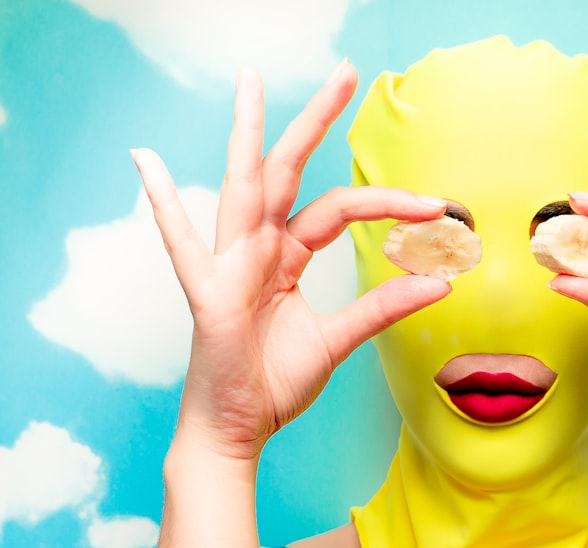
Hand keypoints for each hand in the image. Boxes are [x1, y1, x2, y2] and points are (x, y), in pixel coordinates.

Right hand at [133, 63, 450, 460]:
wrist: (237, 430)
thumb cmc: (273, 382)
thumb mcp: (338, 340)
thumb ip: (382, 307)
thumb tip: (438, 282)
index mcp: (284, 257)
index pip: (339, 208)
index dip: (388, 202)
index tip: (436, 206)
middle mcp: (255, 250)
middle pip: (287, 172)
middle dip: (315, 122)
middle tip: (345, 72)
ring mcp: (228, 267)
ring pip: (243, 188)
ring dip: (249, 134)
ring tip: (252, 83)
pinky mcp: (207, 296)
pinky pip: (182, 246)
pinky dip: (163, 205)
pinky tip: (146, 162)